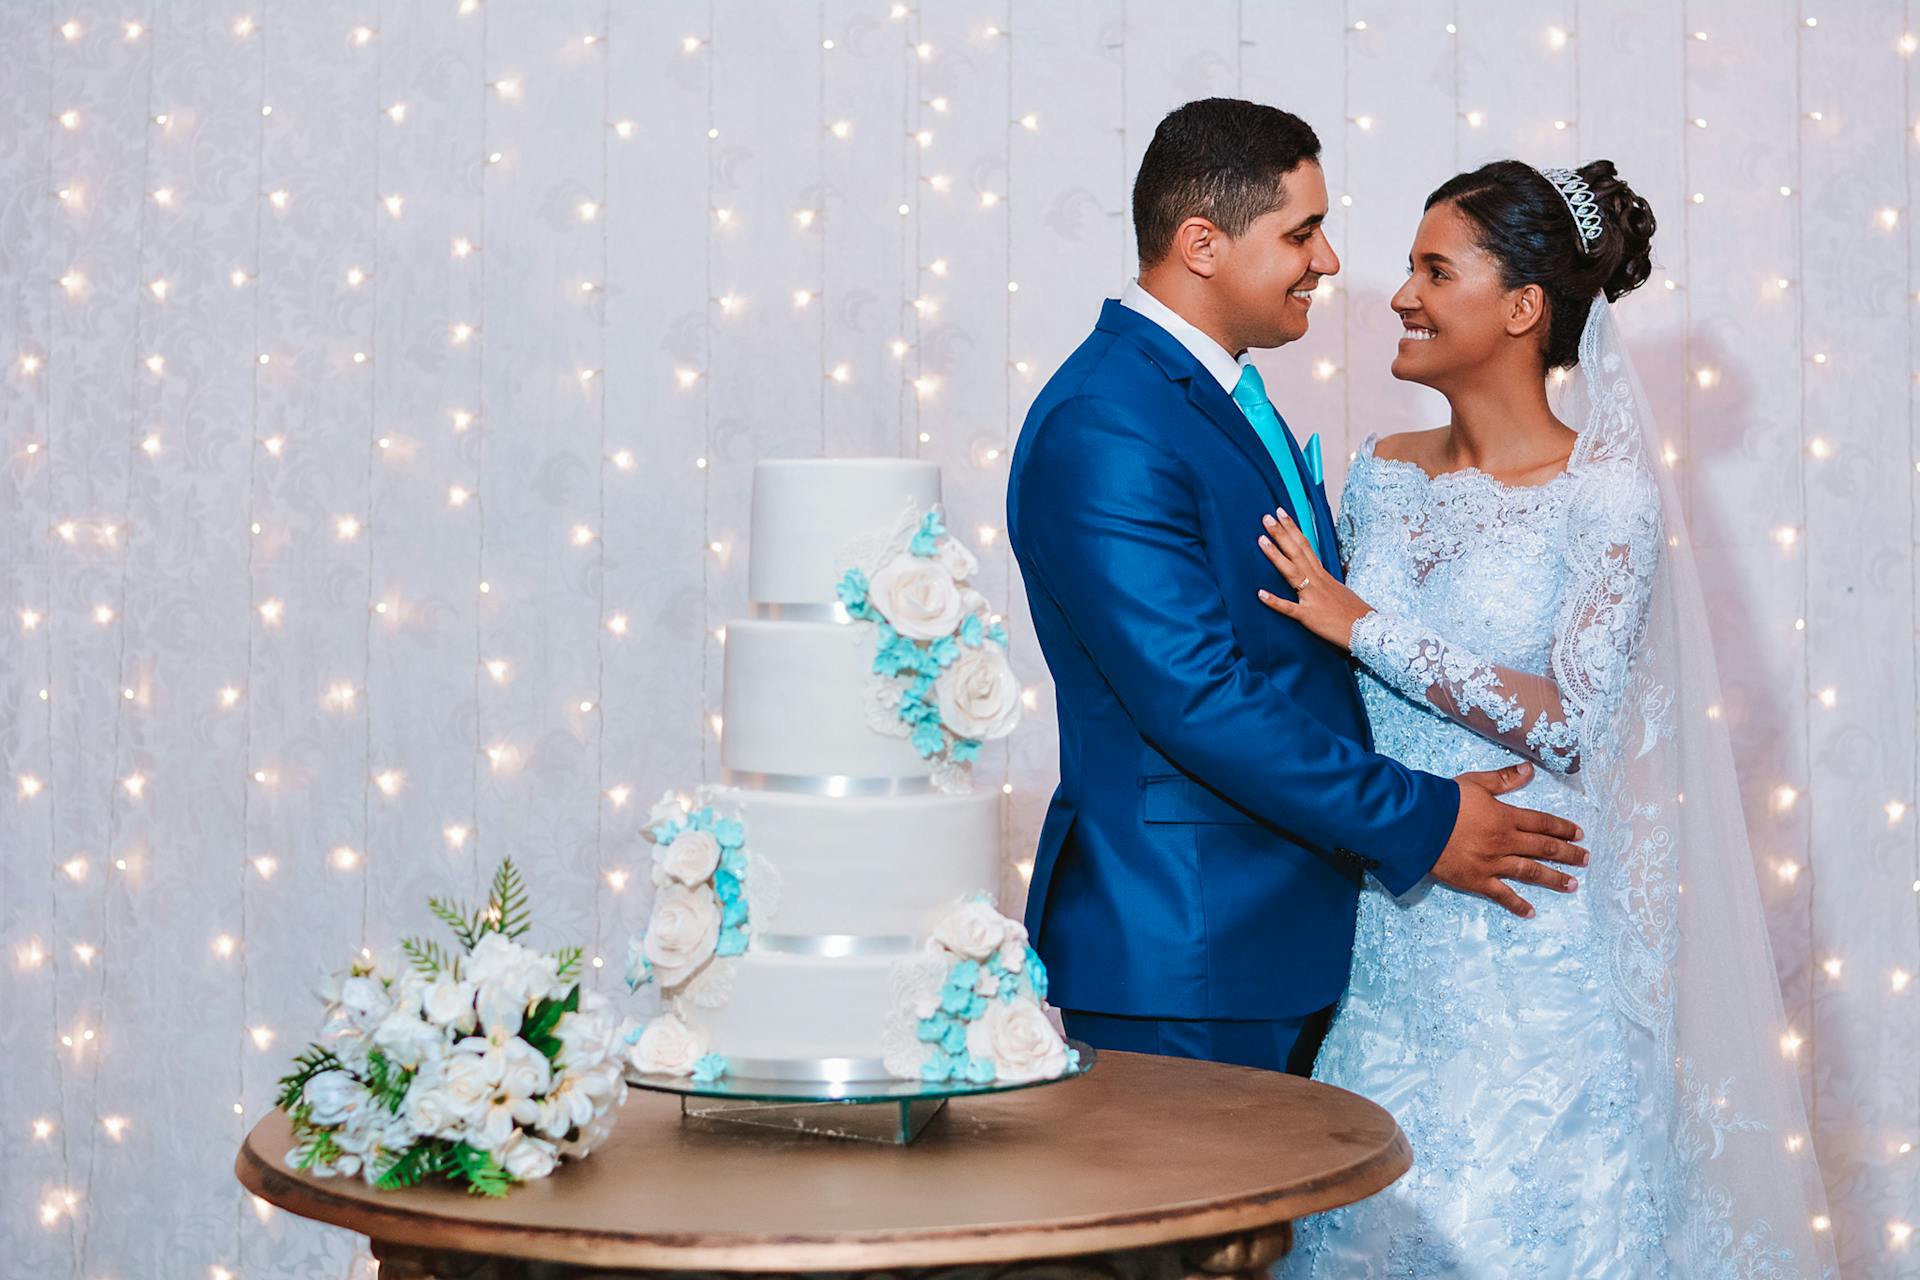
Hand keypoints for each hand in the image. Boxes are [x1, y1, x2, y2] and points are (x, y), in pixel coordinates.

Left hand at [1255, 508, 1370, 650]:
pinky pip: (1289, 608)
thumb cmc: (1354, 612)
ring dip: (1275, 556)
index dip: (1293, 529)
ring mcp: (1313, 597)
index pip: (1305, 546)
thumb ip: (1325, 581)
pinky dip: (1275, 601)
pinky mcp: (1309, 616)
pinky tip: (1260, 593)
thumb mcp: (1340, 590)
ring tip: (1260, 540)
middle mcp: (1317, 581)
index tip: (1281, 513)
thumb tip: (1316, 573)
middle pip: (1297, 552)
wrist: (1367, 630)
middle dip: (1281, 534)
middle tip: (1266, 517)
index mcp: (1323, 575)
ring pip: (1292, 572)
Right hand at [1430, 762, 1587, 918]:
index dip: (1563, 828)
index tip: (1579, 834)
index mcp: (1506, 817)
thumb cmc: (1443, 800)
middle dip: (1568, 854)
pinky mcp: (1477, 880)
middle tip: (1586, 859)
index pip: (1542, 823)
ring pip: (1530, 872)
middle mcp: (1505, 842)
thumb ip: (1503, 779)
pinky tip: (1531, 912)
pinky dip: (1517, 904)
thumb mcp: (1475, 783)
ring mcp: (1493, 863)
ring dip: (1554, 879)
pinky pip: (1502, 895)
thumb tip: (1529, 770)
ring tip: (1572, 885)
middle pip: (1544, 848)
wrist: (1417, 824)